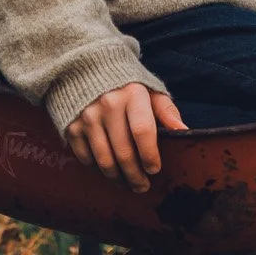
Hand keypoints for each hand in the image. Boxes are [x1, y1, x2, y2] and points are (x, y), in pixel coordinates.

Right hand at [63, 84, 187, 192]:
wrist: (85, 68)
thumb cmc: (125, 84)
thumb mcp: (149, 90)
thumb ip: (166, 110)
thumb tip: (184, 131)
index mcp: (132, 95)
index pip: (143, 132)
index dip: (150, 156)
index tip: (154, 169)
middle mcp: (108, 105)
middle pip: (124, 153)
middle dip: (136, 176)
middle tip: (143, 186)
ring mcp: (87, 117)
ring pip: (105, 161)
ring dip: (118, 179)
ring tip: (128, 183)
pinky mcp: (71, 127)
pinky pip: (86, 158)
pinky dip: (98, 169)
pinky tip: (109, 169)